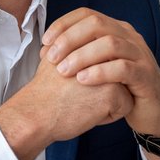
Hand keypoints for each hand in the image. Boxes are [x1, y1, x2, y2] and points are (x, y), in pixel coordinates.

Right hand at [0, 49, 133, 159]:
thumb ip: (74, 48)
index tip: (72, 85)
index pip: (108, 65)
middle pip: (117, 76)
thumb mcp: (57, 57)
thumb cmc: (45, 92)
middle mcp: (103, 52)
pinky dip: (108, 116)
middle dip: (103, 89)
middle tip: (76, 94)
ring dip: (106, 102)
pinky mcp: (113, 92)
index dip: (93, 79)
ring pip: (124, 92)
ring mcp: (110, 71)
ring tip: (81, 102)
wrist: (36, 113)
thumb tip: (84, 46)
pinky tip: (87, 113)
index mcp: (90, 43)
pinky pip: (123, 108)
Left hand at [42, 8, 159, 139]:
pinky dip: (100, 72)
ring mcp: (140, 54)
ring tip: (64, 71)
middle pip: (97, 24)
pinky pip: (123, 68)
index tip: (45, 42)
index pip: (87, 14)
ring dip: (82, 55)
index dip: (63, 24)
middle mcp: (129, 37)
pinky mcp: (146, 75)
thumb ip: (78, 54)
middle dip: (70, 38)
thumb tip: (46, 49)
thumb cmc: (120, 89)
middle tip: (52, 58)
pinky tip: (83, 80)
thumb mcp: (98, 66)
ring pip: (110, 44)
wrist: (154, 112)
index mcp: (116, 30)